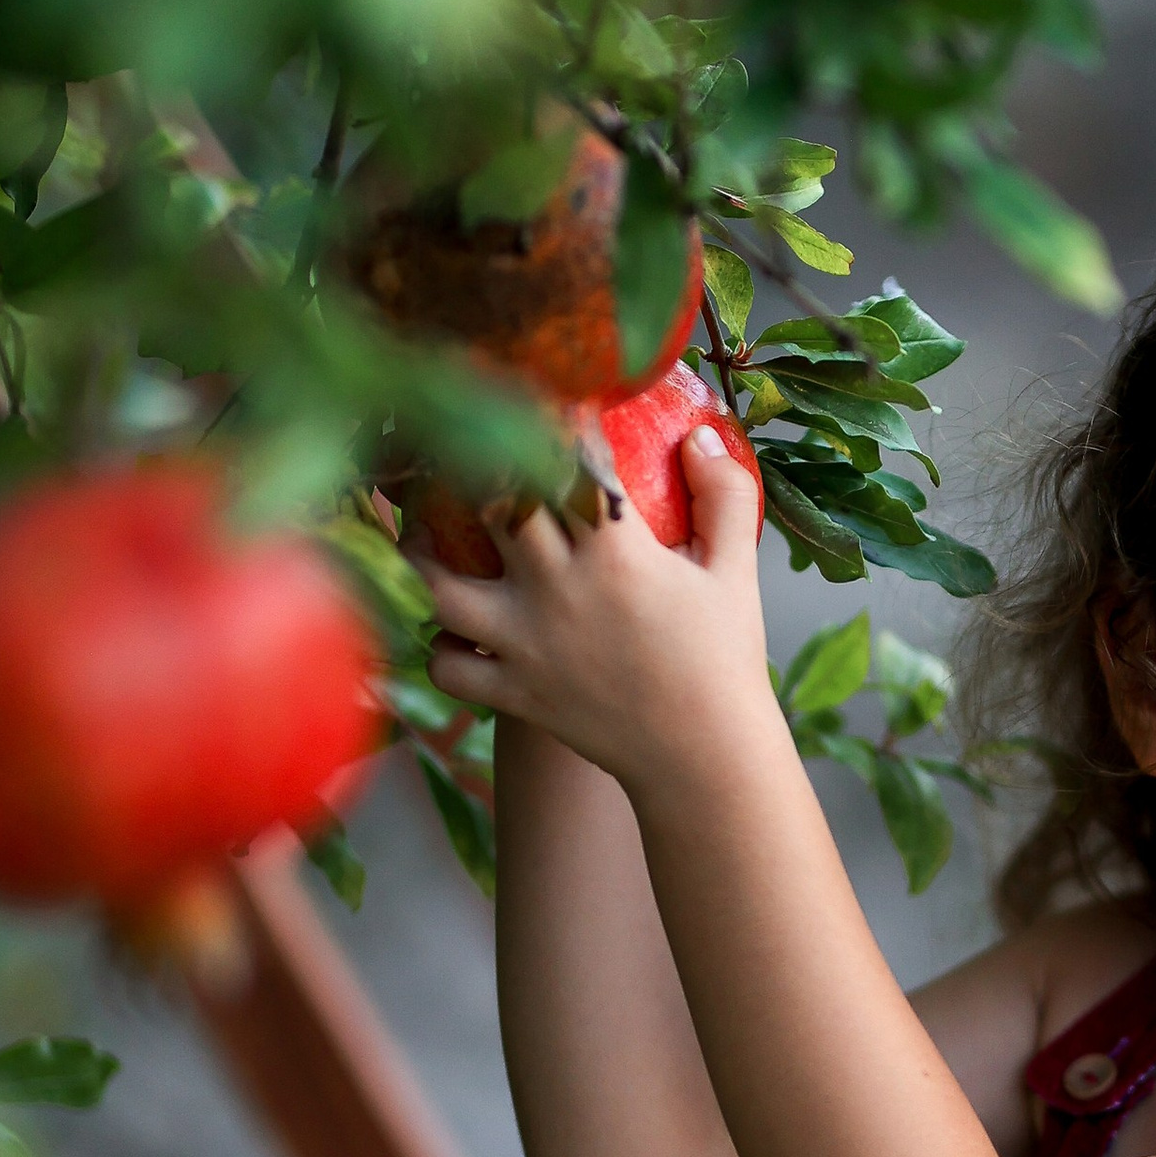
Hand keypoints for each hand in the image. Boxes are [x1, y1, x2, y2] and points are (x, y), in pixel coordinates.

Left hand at [415, 428, 772, 795]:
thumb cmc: (725, 659)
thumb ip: (724, 495)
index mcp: (615, 550)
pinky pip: (447, 664)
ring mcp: (525, 643)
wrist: (704, 758)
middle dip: (474, 468)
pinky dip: (441, 645)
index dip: (549, 420)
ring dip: (421, 553)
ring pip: (439, 584)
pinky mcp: (512, 692)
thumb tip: (700, 435)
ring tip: (422, 533)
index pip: (565, 460)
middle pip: (489, 504)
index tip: (542, 398)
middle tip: (468, 449)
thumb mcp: (734, 570)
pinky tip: (454, 629)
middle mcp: (558, 588)